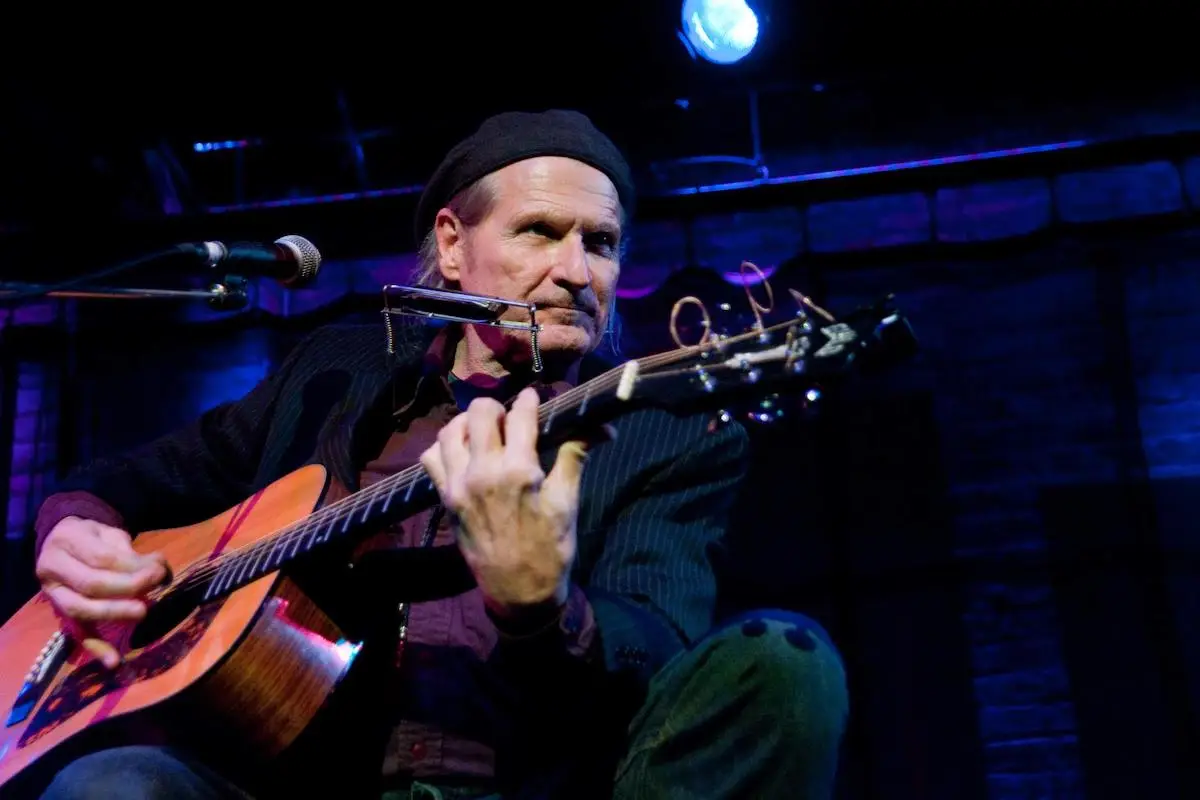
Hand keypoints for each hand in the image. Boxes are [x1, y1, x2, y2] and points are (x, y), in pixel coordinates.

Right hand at [35, 516, 169, 667]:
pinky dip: (96, 648)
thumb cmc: (92, 538)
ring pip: (81, 609)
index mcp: (67, 540)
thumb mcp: (110, 534)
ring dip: (115, 612)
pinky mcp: (60, 615)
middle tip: (155, 585)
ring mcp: (53, 594)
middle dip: (127, 587)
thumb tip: (159, 568)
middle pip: (91, 584)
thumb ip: (132, 552)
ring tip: (142, 611)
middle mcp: (53, 569)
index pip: (102, 558)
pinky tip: (115, 662)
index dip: (132, 566)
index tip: (159, 569)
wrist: (62, 543)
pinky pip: (77, 633)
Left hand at [420, 387, 598, 618]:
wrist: (519, 593)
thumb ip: (575, 455)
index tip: (534, 397)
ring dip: (469, 423)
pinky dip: (445, 448)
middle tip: (510, 419)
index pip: (521, 415)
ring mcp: (458, 485)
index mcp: (519, 470)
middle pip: (481, 412)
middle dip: (498, 407)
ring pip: (451, 430)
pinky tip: (464, 454)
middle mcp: (483, 472)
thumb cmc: (550, 549)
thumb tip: (601, 426)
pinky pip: (432, 458)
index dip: (530, 400)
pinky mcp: (445, 499)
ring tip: (486, 433)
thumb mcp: (567, 503)